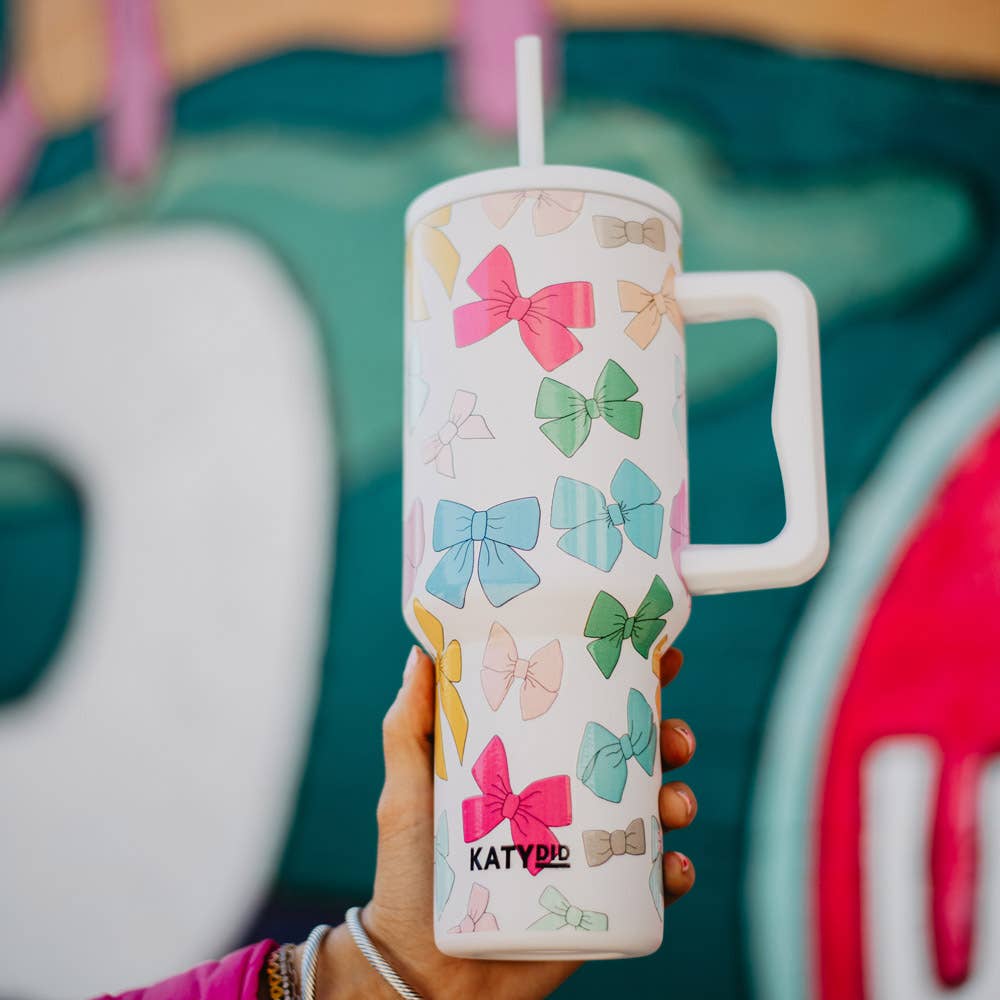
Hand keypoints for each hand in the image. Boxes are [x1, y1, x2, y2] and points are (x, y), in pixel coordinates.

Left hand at [318, 644, 696, 998]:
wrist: (423, 972)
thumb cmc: (410, 875)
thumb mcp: (409, 792)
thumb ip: (408, 728)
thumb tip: (419, 653)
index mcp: (534, 766)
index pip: (587, 714)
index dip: (630, 685)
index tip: (661, 659)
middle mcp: (568, 802)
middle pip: (635, 759)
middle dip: (669, 738)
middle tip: (674, 735)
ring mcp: (587, 852)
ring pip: (655, 814)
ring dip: (680, 799)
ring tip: (674, 805)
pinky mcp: (600, 904)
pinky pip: (652, 885)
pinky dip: (675, 872)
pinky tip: (674, 866)